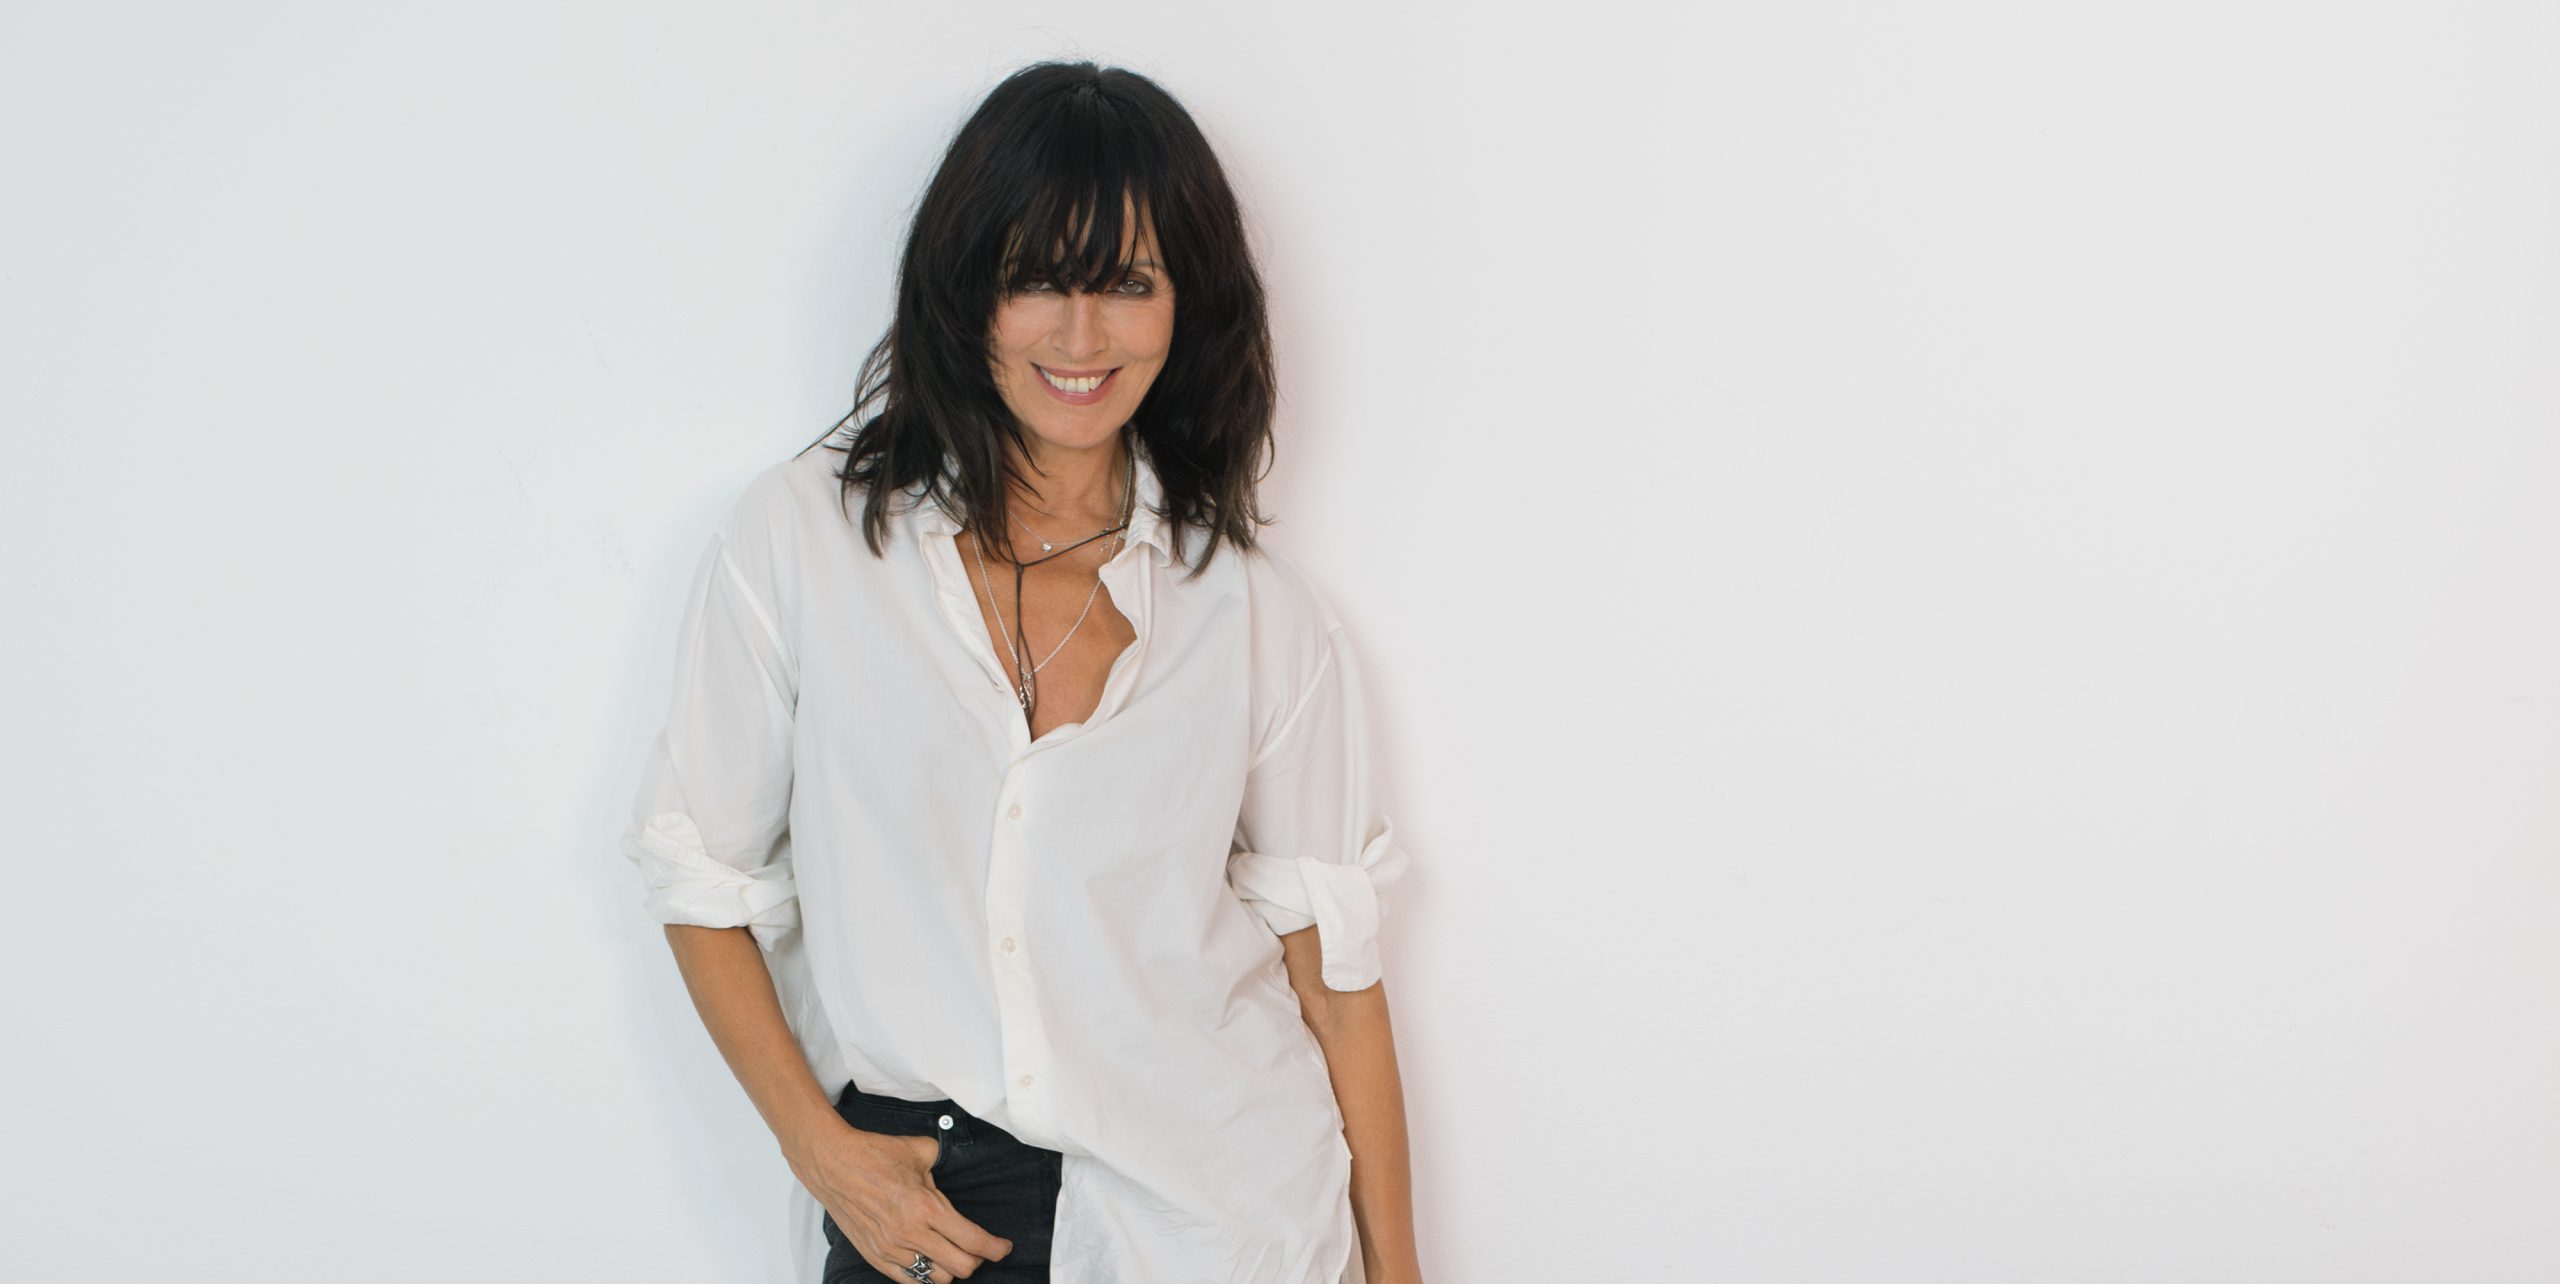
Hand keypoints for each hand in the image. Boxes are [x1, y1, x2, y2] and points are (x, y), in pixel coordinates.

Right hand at [783, 1119, 1013, 1281]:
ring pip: (937, 1279)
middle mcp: (910, 1233)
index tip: (1003, 1247)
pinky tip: (929, 1261)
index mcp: (925, 1206)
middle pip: (960, 1267)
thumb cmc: (873, 1154)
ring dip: (950, 1268)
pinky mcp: (875, 1256)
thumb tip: (959, 1160)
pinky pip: (909, 1281)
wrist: (832, 1163)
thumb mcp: (920, 1150)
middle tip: (979, 1248)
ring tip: (952, 1252)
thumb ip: (945, 1160)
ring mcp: (891, 1249)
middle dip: (977, 1260)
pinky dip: (925, 1275)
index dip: (995, 1248)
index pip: (972, 1241)